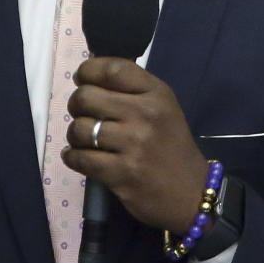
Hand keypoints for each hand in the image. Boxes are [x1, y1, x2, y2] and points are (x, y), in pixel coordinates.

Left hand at [61, 57, 207, 232]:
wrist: (191, 193)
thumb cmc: (171, 146)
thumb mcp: (162, 108)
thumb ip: (131, 90)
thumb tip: (88, 76)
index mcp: (157, 93)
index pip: (112, 69)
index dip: (87, 70)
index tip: (81, 80)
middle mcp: (145, 114)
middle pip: (87, 96)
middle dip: (76, 104)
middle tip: (82, 114)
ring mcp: (133, 144)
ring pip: (79, 128)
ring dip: (74, 134)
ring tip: (83, 140)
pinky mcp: (121, 172)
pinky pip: (79, 157)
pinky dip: (72, 157)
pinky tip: (78, 157)